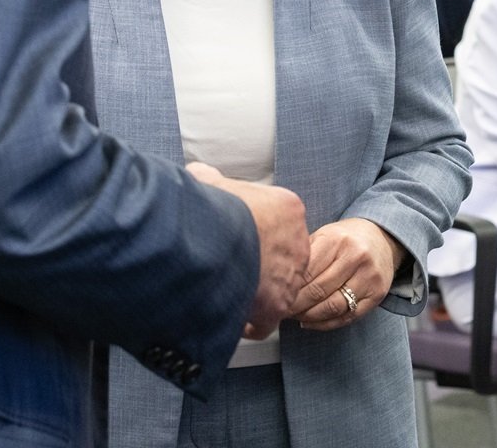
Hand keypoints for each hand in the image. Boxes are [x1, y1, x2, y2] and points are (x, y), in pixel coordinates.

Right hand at [186, 162, 308, 337]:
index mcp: (288, 209)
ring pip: (278, 289)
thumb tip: (199, 174)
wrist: (216, 235)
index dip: (258, 238)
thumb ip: (211, 179)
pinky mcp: (278, 304)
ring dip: (257, 295)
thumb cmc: (215, 205)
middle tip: (236, 272)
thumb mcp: (213, 182)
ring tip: (231, 298)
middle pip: (282, 258)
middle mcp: (297, 242)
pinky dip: (251, 323)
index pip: (279, 226)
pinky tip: (233, 322)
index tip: (241, 245)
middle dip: (262, 267)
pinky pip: (268, 320)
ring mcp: (291, 275)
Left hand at [286, 217, 403, 329]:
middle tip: (278, 310)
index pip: (306, 272)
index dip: (287, 288)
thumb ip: (304, 255)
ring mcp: (369, 277)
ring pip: (333, 307)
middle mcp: (356, 257)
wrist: (381, 238)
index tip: (272, 297)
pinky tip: (310, 321)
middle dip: (294, 305)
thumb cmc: (345, 238)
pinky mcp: (377, 295)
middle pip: (318, 291)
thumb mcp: (324, 236)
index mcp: (337, 240)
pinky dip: (325, 324)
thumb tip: (275, 278)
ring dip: (308, 316)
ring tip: (293, 316)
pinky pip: (347, 317)